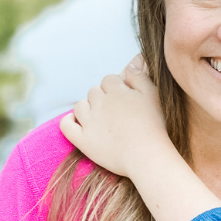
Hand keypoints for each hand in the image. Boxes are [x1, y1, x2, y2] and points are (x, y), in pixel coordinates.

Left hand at [60, 55, 171, 178]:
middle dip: (102, 97)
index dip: (116, 87)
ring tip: (100, 118)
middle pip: (94, 91)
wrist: (146, 155)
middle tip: (115, 111)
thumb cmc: (154, 126)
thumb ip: (140, 77)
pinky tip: (78, 123)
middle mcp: (100, 103)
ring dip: (87, 108)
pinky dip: (69, 121)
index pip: (109, 80)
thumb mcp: (153, 95)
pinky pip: (66, 125)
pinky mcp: (83, 140)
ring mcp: (89, 122)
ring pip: (80, 105)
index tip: (124, 98)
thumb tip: (130, 65)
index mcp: (116, 91)